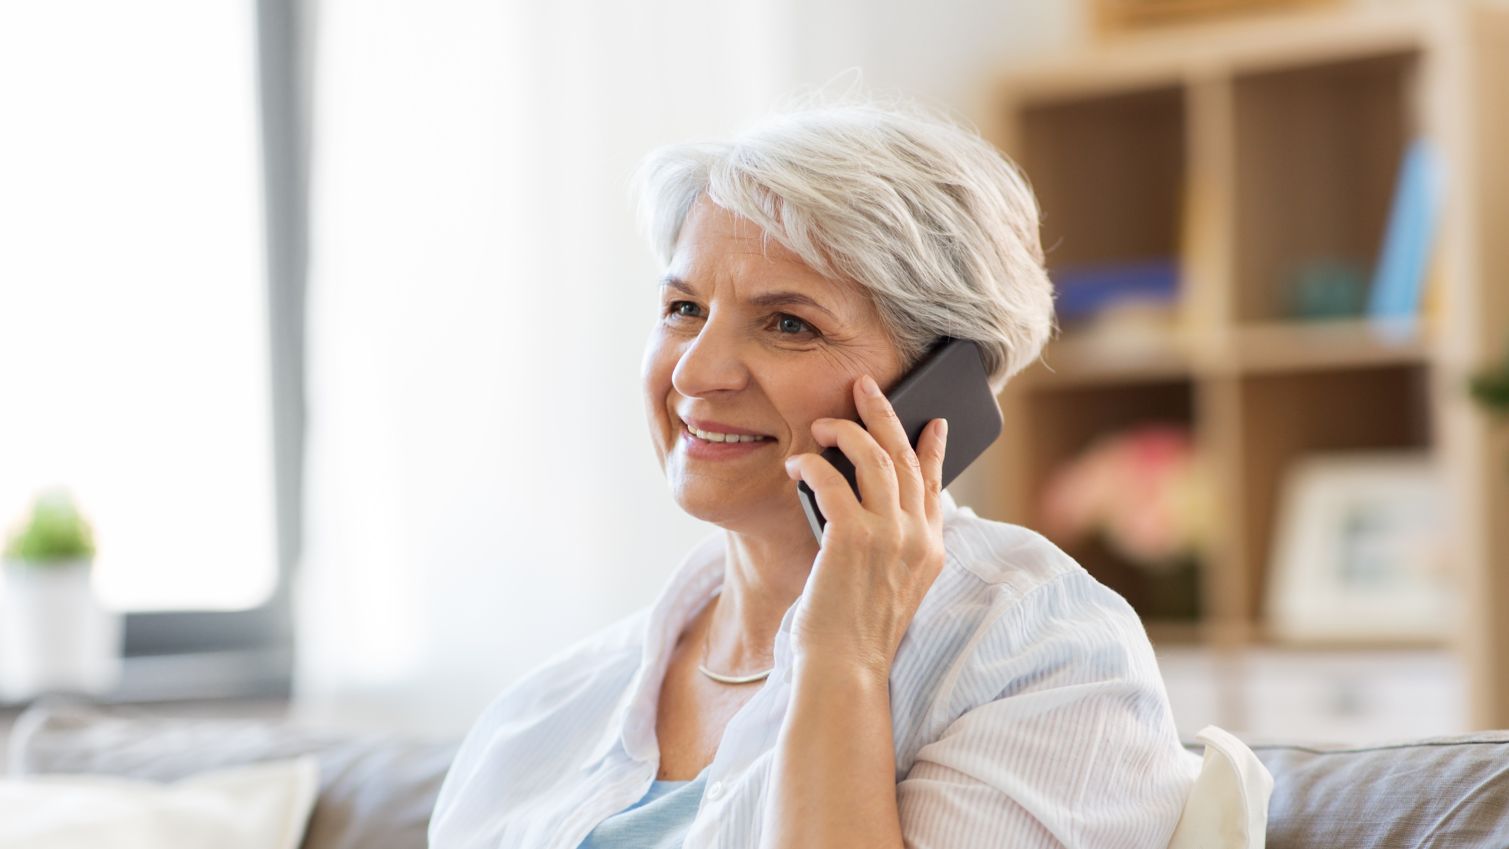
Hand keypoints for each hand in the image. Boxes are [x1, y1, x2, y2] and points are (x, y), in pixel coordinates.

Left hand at [783, 373, 947, 680]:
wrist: (845, 670)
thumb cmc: (855, 633)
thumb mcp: (890, 587)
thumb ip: (894, 545)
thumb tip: (872, 503)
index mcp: (931, 550)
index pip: (935, 485)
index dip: (933, 448)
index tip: (932, 422)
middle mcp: (917, 537)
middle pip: (905, 457)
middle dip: (884, 414)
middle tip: (864, 386)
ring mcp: (889, 536)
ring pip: (874, 458)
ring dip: (846, 431)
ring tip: (823, 423)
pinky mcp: (853, 539)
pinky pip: (832, 480)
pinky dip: (812, 464)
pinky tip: (797, 463)